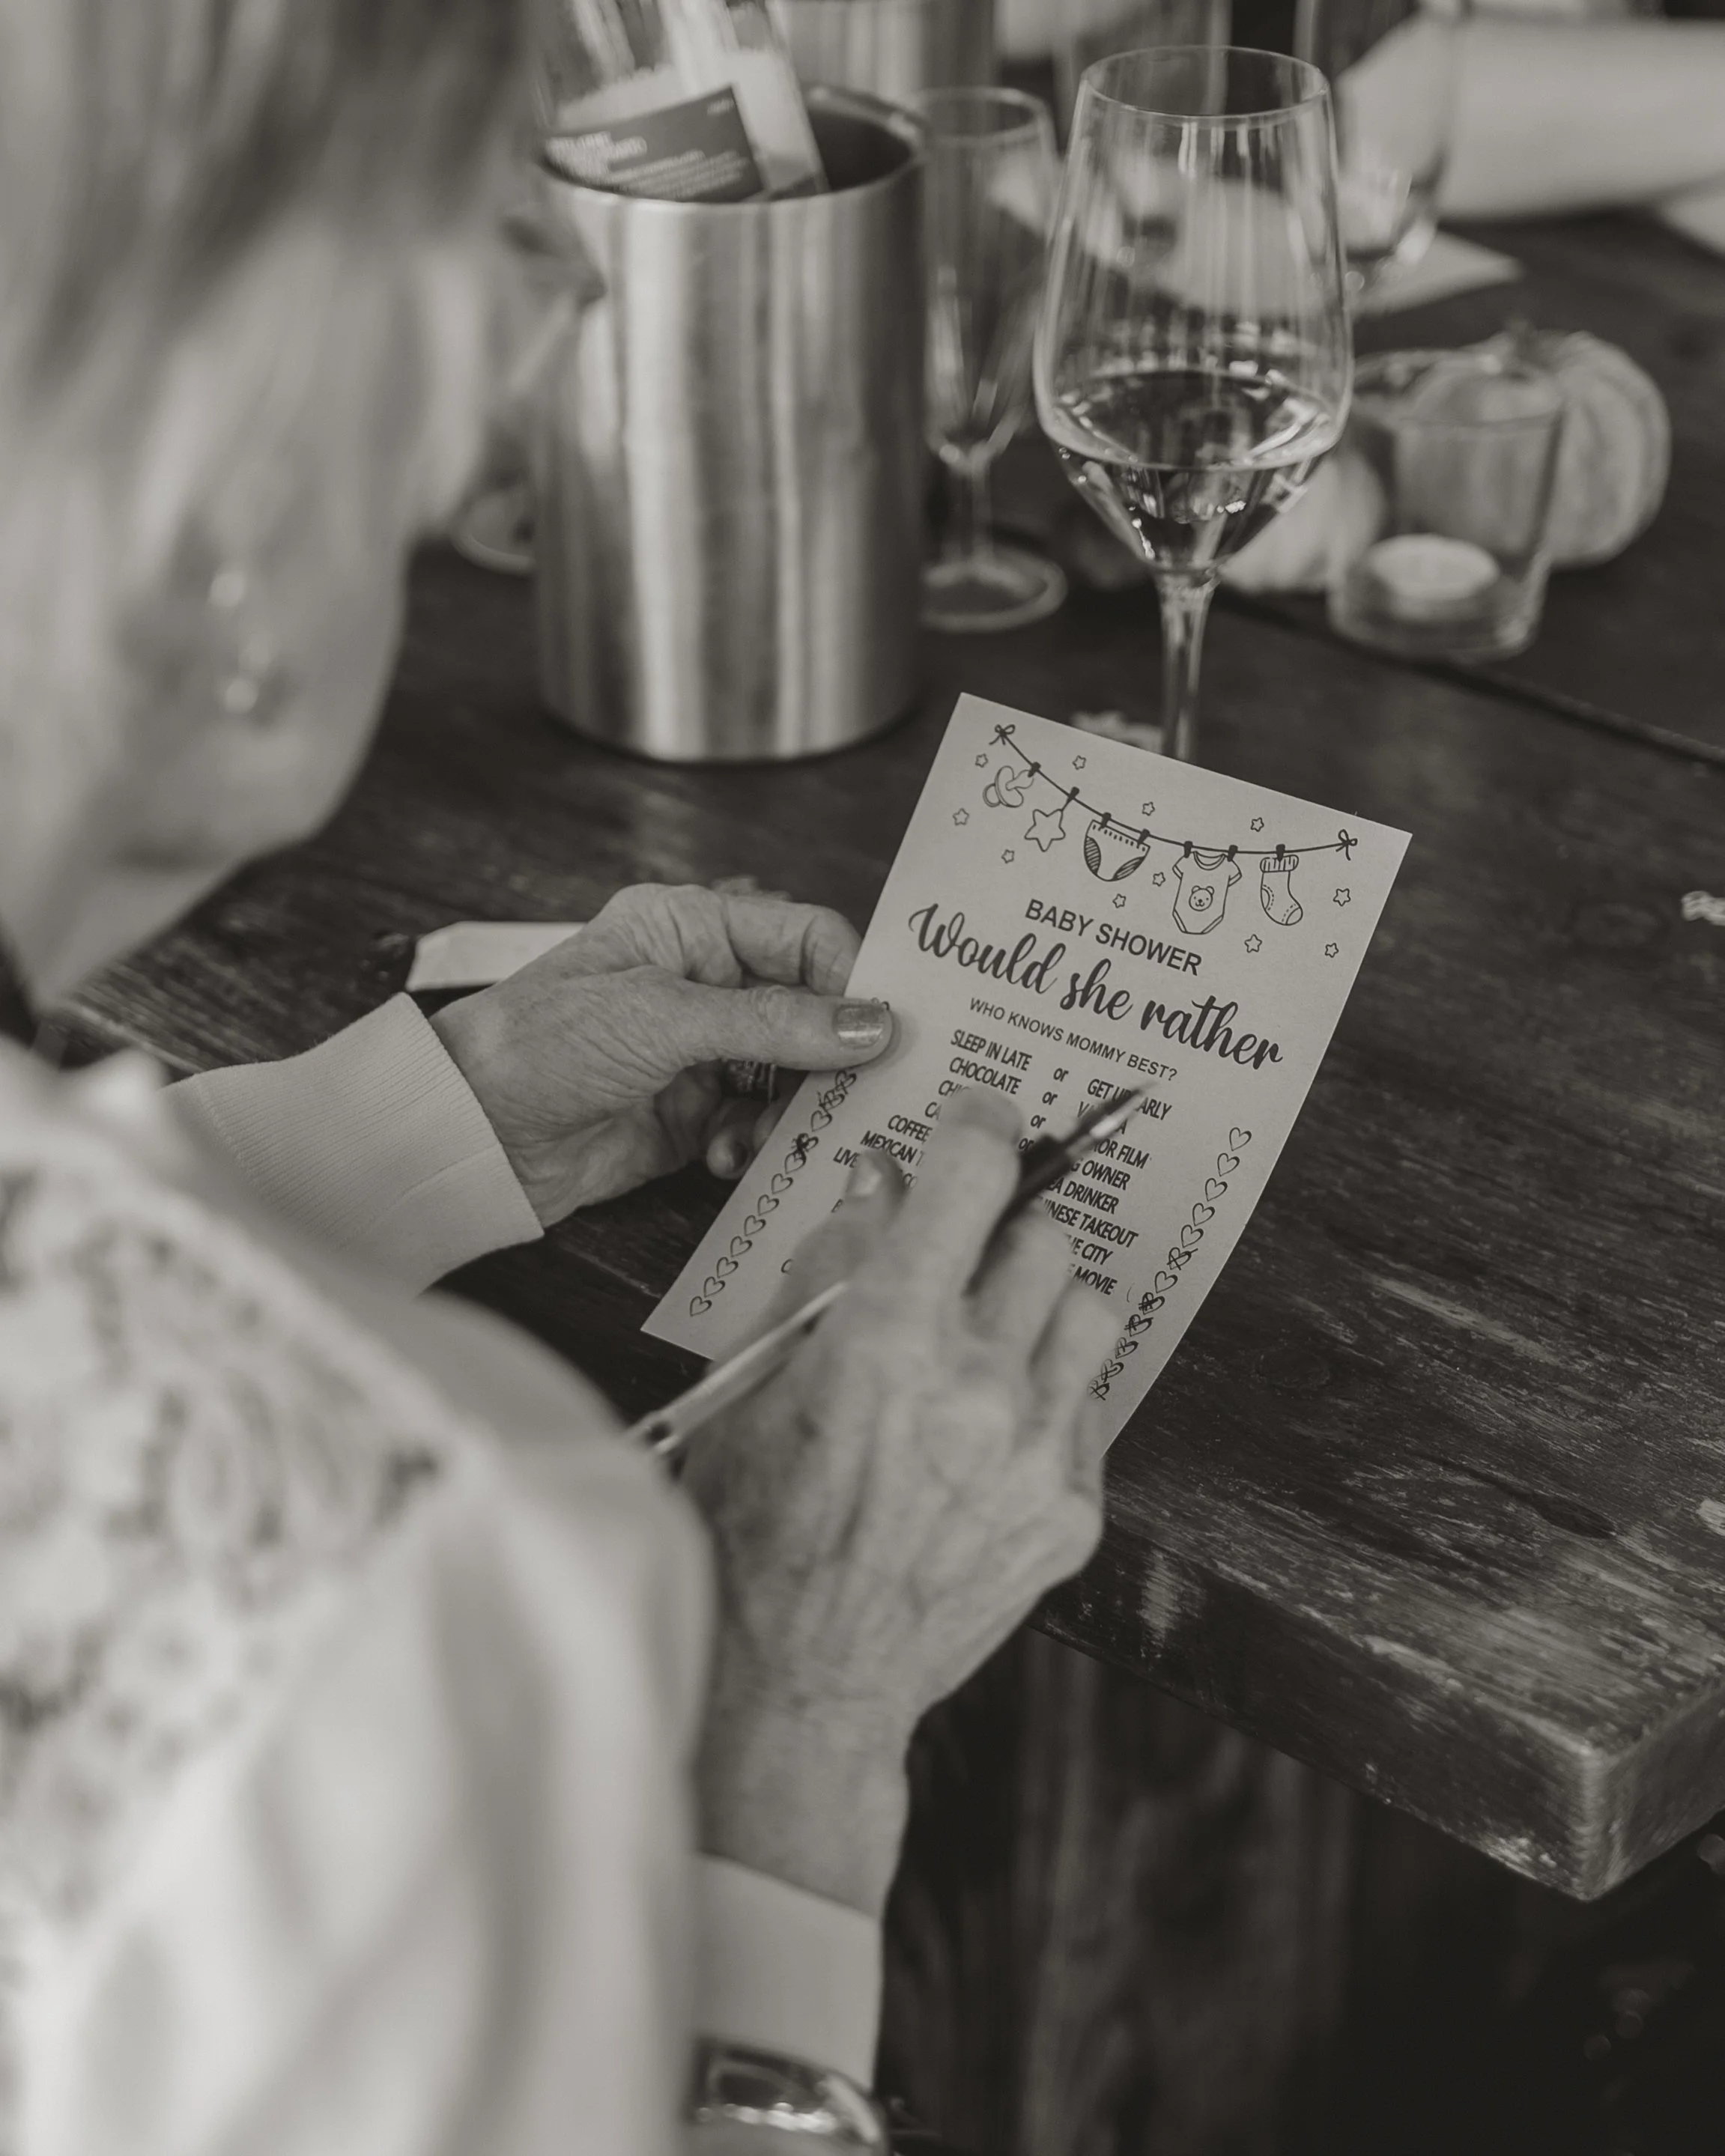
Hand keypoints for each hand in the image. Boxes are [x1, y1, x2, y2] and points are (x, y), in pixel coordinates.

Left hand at [430, 884, 893, 1225]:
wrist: (469, 1133)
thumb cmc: (537, 1045)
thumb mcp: (663, 1019)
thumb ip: (774, 1022)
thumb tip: (871, 1023)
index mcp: (692, 929)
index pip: (806, 937)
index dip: (852, 979)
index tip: (885, 1029)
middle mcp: (701, 985)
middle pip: (811, 1012)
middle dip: (830, 1057)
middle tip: (853, 1094)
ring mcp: (697, 1052)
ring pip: (792, 1076)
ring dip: (789, 1111)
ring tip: (766, 1135)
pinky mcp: (690, 1115)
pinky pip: (757, 1125)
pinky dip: (756, 1143)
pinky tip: (725, 1156)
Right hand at [683, 1090, 1115, 1917]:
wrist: (800, 1678)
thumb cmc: (754, 1523)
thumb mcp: (754, 1375)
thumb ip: (826, 1268)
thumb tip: (882, 1186)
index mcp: (887, 1337)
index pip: (974, 1174)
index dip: (983, 1127)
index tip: (984, 1121)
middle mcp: (979, 1386)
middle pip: (1043, 1236)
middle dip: (997, 1234)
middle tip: (957, 1262)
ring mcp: (1038, 1453)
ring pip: (1088, 1308)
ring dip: (1037, 1307)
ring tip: (984, 1345)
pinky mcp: (1073, 1511)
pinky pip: (1090, 1401)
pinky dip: (1048, 1392)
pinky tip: (989, 1429)